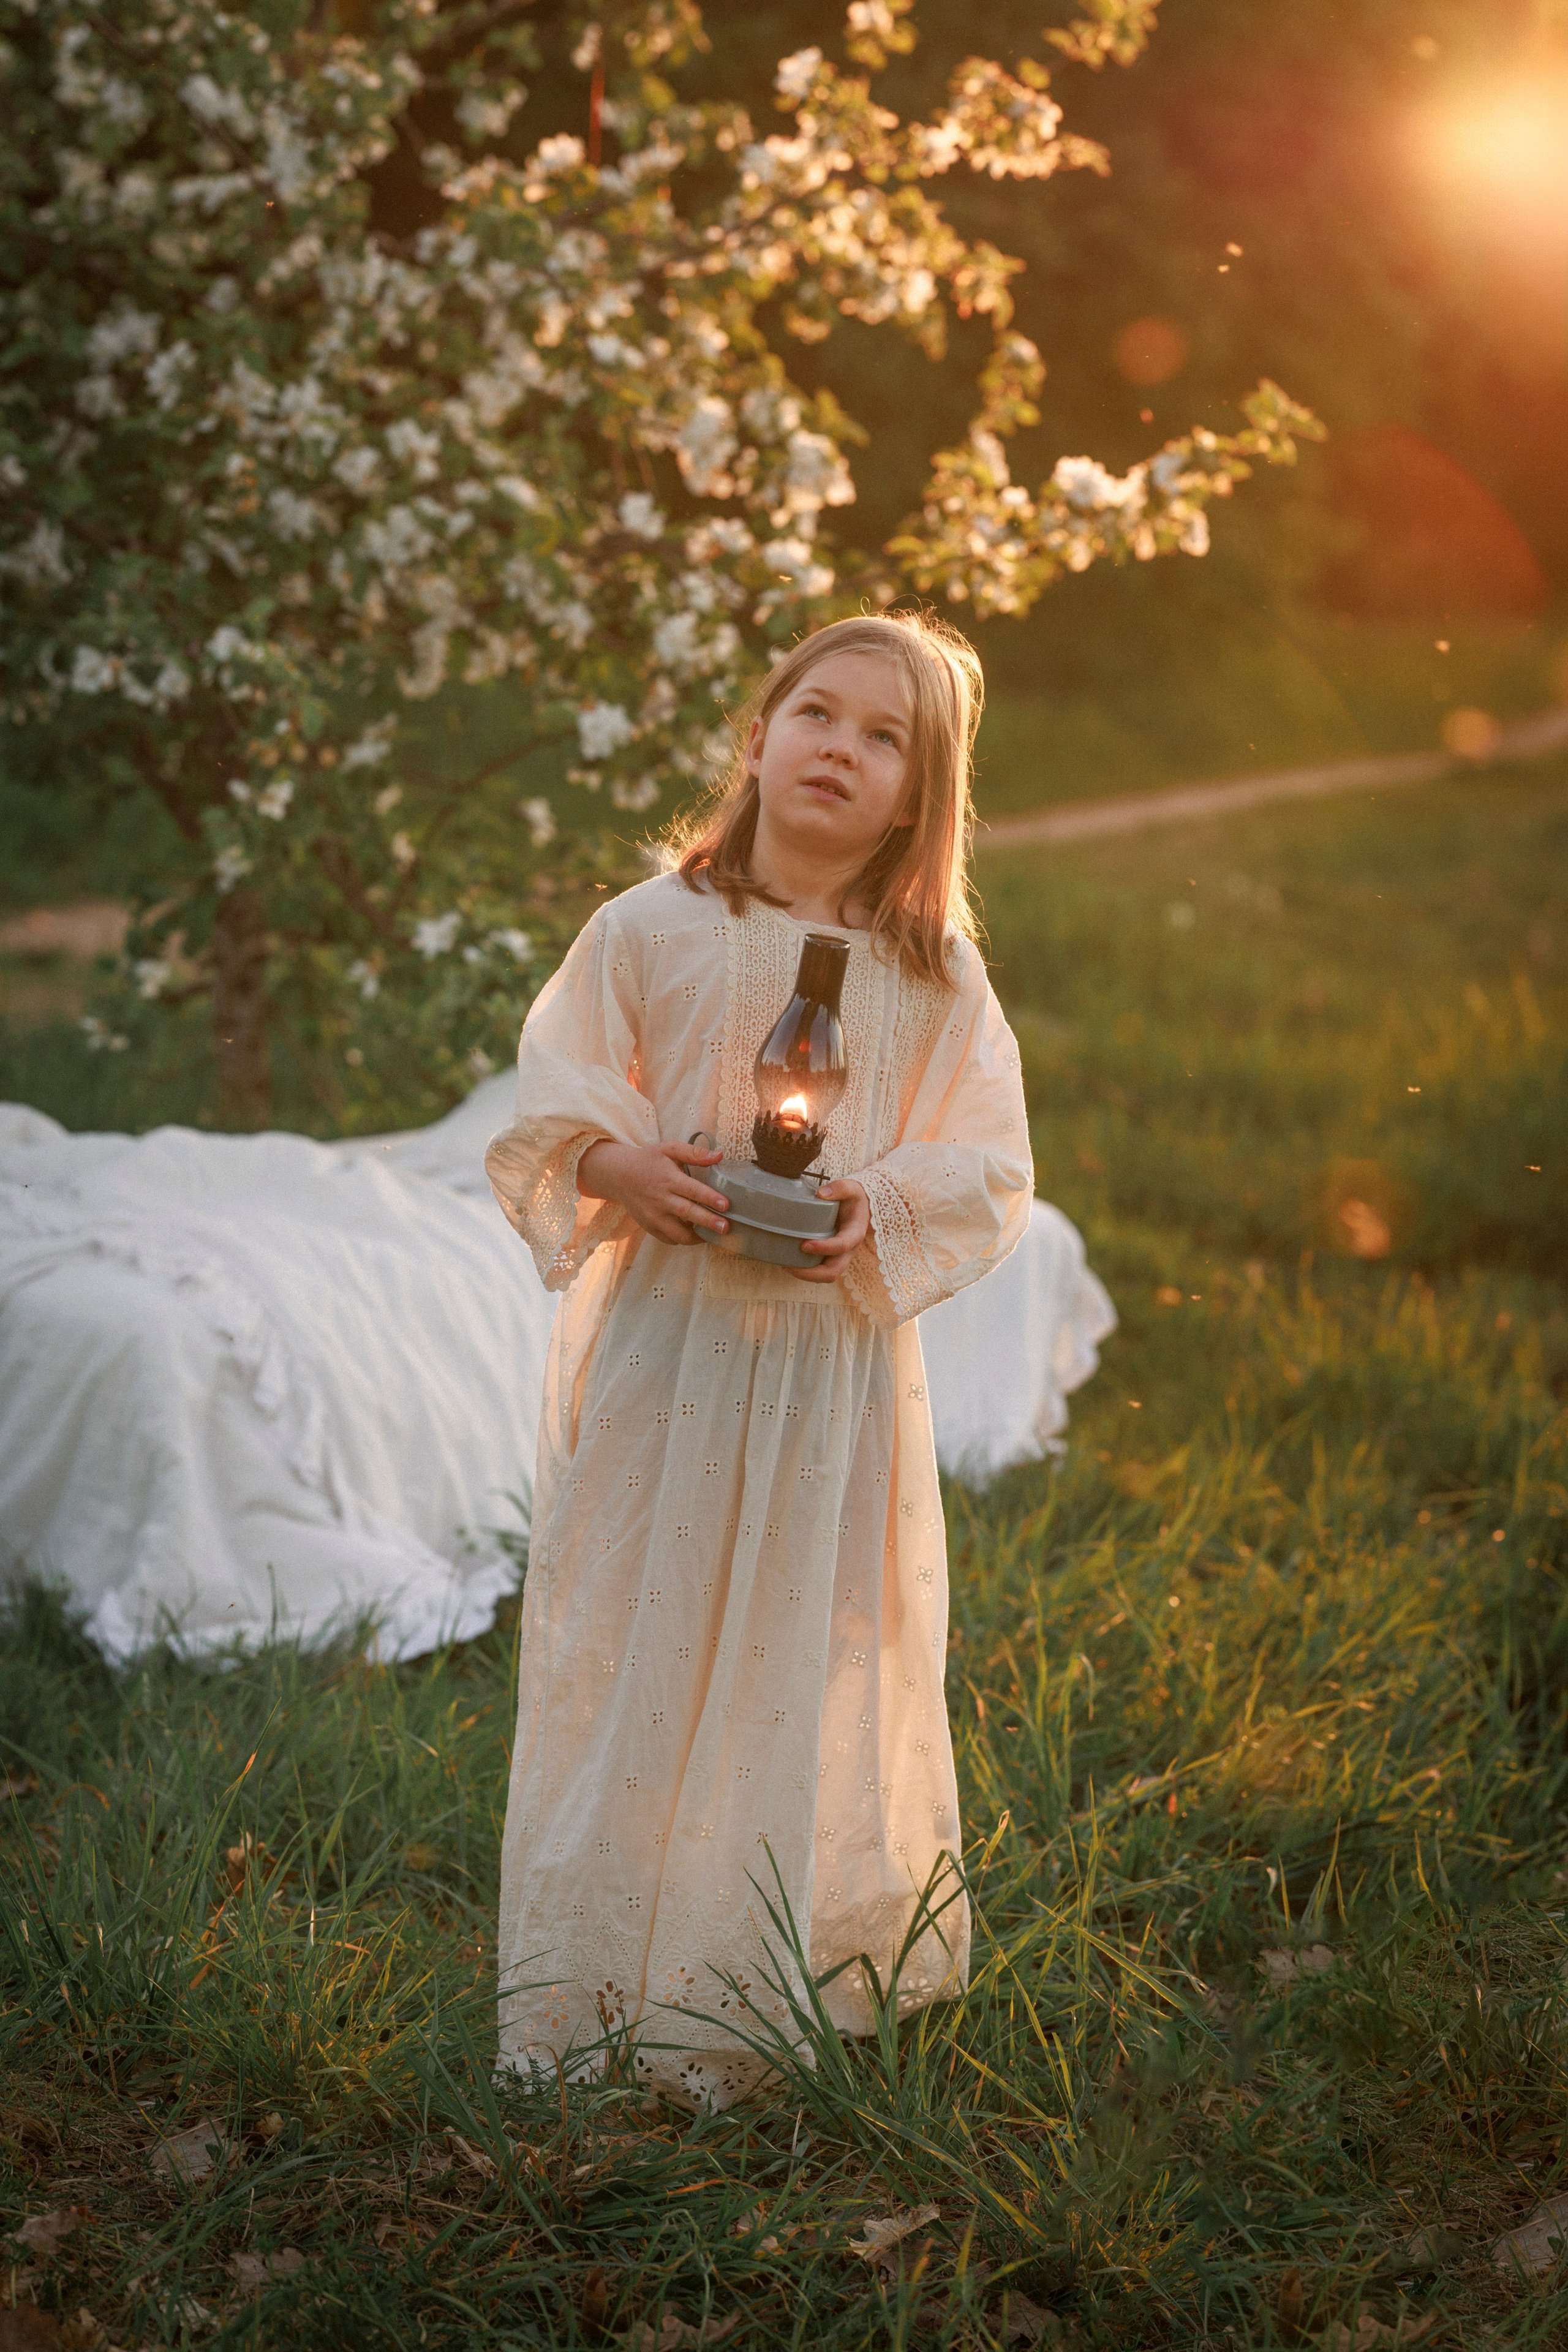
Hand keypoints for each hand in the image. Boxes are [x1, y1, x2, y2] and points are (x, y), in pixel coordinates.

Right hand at [576, 1138, 729, 1246]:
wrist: (619, 1175)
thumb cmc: (649, 1160)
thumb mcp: (669, 1149)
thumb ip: (694, 1152)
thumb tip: (719, 1155)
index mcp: (668, 1179)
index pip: (692, 1190)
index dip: (710, 1198)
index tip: (726, 1204)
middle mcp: (660, 1199)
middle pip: (687, 1213)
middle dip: (708, 1221)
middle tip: (726, 1227)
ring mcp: (653, 1215)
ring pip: (678, 1233)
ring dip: (697, 1237)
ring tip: (713, 1235)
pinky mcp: (649, 1226)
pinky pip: (668, 1239)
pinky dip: (682, 1239)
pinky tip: (694, 1234)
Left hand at [791, 1175, 868, 1282]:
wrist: (861, 1207)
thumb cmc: (854, 1198)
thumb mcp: (851, 1188)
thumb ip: (840, 1188)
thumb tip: (821, 1193)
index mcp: (855, 1233)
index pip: (842, 1245)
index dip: (824, 1248)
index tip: (804, 1245)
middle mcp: (850, 1249)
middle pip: (834, 1271)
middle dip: (812, 1273)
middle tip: (790, 1266)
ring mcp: (841, 1256)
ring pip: (827, 1275)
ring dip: (807, 1275)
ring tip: (786, 1267)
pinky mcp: (832, 1257)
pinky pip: (821, 1270)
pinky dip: (807, 1271)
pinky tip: (790, 1263)